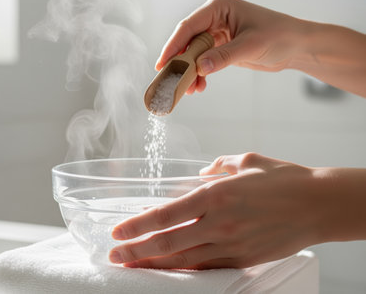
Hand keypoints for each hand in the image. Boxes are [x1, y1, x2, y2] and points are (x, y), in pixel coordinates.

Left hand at [109, 153, 327, 268]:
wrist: (320, 205)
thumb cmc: (284, 180)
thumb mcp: (247, 161)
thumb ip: (219, 165)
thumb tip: (203, 171)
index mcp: (216, 194)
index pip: (166, 214)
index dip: (137, 225)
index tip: (117, 231)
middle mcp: (219, 222)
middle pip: (168, 243)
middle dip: (136, 251)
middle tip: (113, 256)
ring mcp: (232, 244)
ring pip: (184, 261)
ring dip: (154, 265)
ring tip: (131, 267)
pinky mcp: (244, 259)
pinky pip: (207, 268)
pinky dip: (184, 271)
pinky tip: (168, 271)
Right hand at [156, 0, 365, 96]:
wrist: (296, 46)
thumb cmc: (280, 35)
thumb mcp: (251, 46)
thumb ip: (224, 56)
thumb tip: (199, 67)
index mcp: (219, 6)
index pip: (188, 26)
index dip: (173, 46)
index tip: (163, 64)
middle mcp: (214, 17)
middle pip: (187, 41)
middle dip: (181, 63)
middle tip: (172, 82)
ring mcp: (216, 32)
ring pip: (193, 53)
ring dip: (190, 72)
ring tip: (189, 89)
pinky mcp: (220, 46)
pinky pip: (202, 60)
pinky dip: (199, 74)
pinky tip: (199, 86)